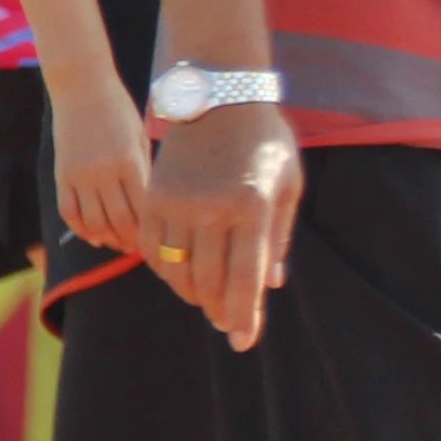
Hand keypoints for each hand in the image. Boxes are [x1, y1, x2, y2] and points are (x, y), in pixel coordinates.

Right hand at [49, 81, 151, 260]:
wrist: (82, 88)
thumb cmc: (120, 110)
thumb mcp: (142, 138)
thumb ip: (146, 171)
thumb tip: (157, 206)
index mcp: (130, 162)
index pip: (145, 210)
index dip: (153, 231)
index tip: (163, 241)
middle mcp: (103, 172)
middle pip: (120, 221)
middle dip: (133, 241)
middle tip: (144, 251)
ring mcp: (79, 175)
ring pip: (94, 222)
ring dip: (109, 239)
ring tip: (122, 246)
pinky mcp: (60, 174)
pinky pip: (69, 211)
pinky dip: (81, 229)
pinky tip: (94, 236)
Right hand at [141, 101, 301, 349]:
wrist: (218, 98)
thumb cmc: (265, 143)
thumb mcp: (287, 186)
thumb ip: (278, 238)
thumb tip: (271, 285)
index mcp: (252, 207)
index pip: (245, 277)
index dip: (244, 315)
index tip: (243, 342)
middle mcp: (211, 208)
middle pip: (208, 280)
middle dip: (219, 311)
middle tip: (229, 327)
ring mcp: (177, 202)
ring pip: (177, 269)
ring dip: (192, 294)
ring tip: (208, 305)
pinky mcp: (153, 196)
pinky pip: (153, 247)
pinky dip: (165, 269)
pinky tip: (180, 276)